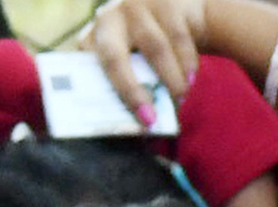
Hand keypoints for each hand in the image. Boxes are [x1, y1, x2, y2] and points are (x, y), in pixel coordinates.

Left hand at [80, 0, 205, 116]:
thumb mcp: (127, 62)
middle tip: (150, 120)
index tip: (118, 119)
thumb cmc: (144, 50)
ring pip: (155, 49)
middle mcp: (108, 19)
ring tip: (180, 99)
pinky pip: (179, 37)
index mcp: (90, 40)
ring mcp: (136, 6)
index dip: (96, 97)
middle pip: (114, 59)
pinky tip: (190, 79)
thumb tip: (135, 124)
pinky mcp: (166, 0)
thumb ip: (122, 85)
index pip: (87, 71)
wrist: (173, 10)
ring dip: (170, 80)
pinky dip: (186, 62)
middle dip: (132, 93)